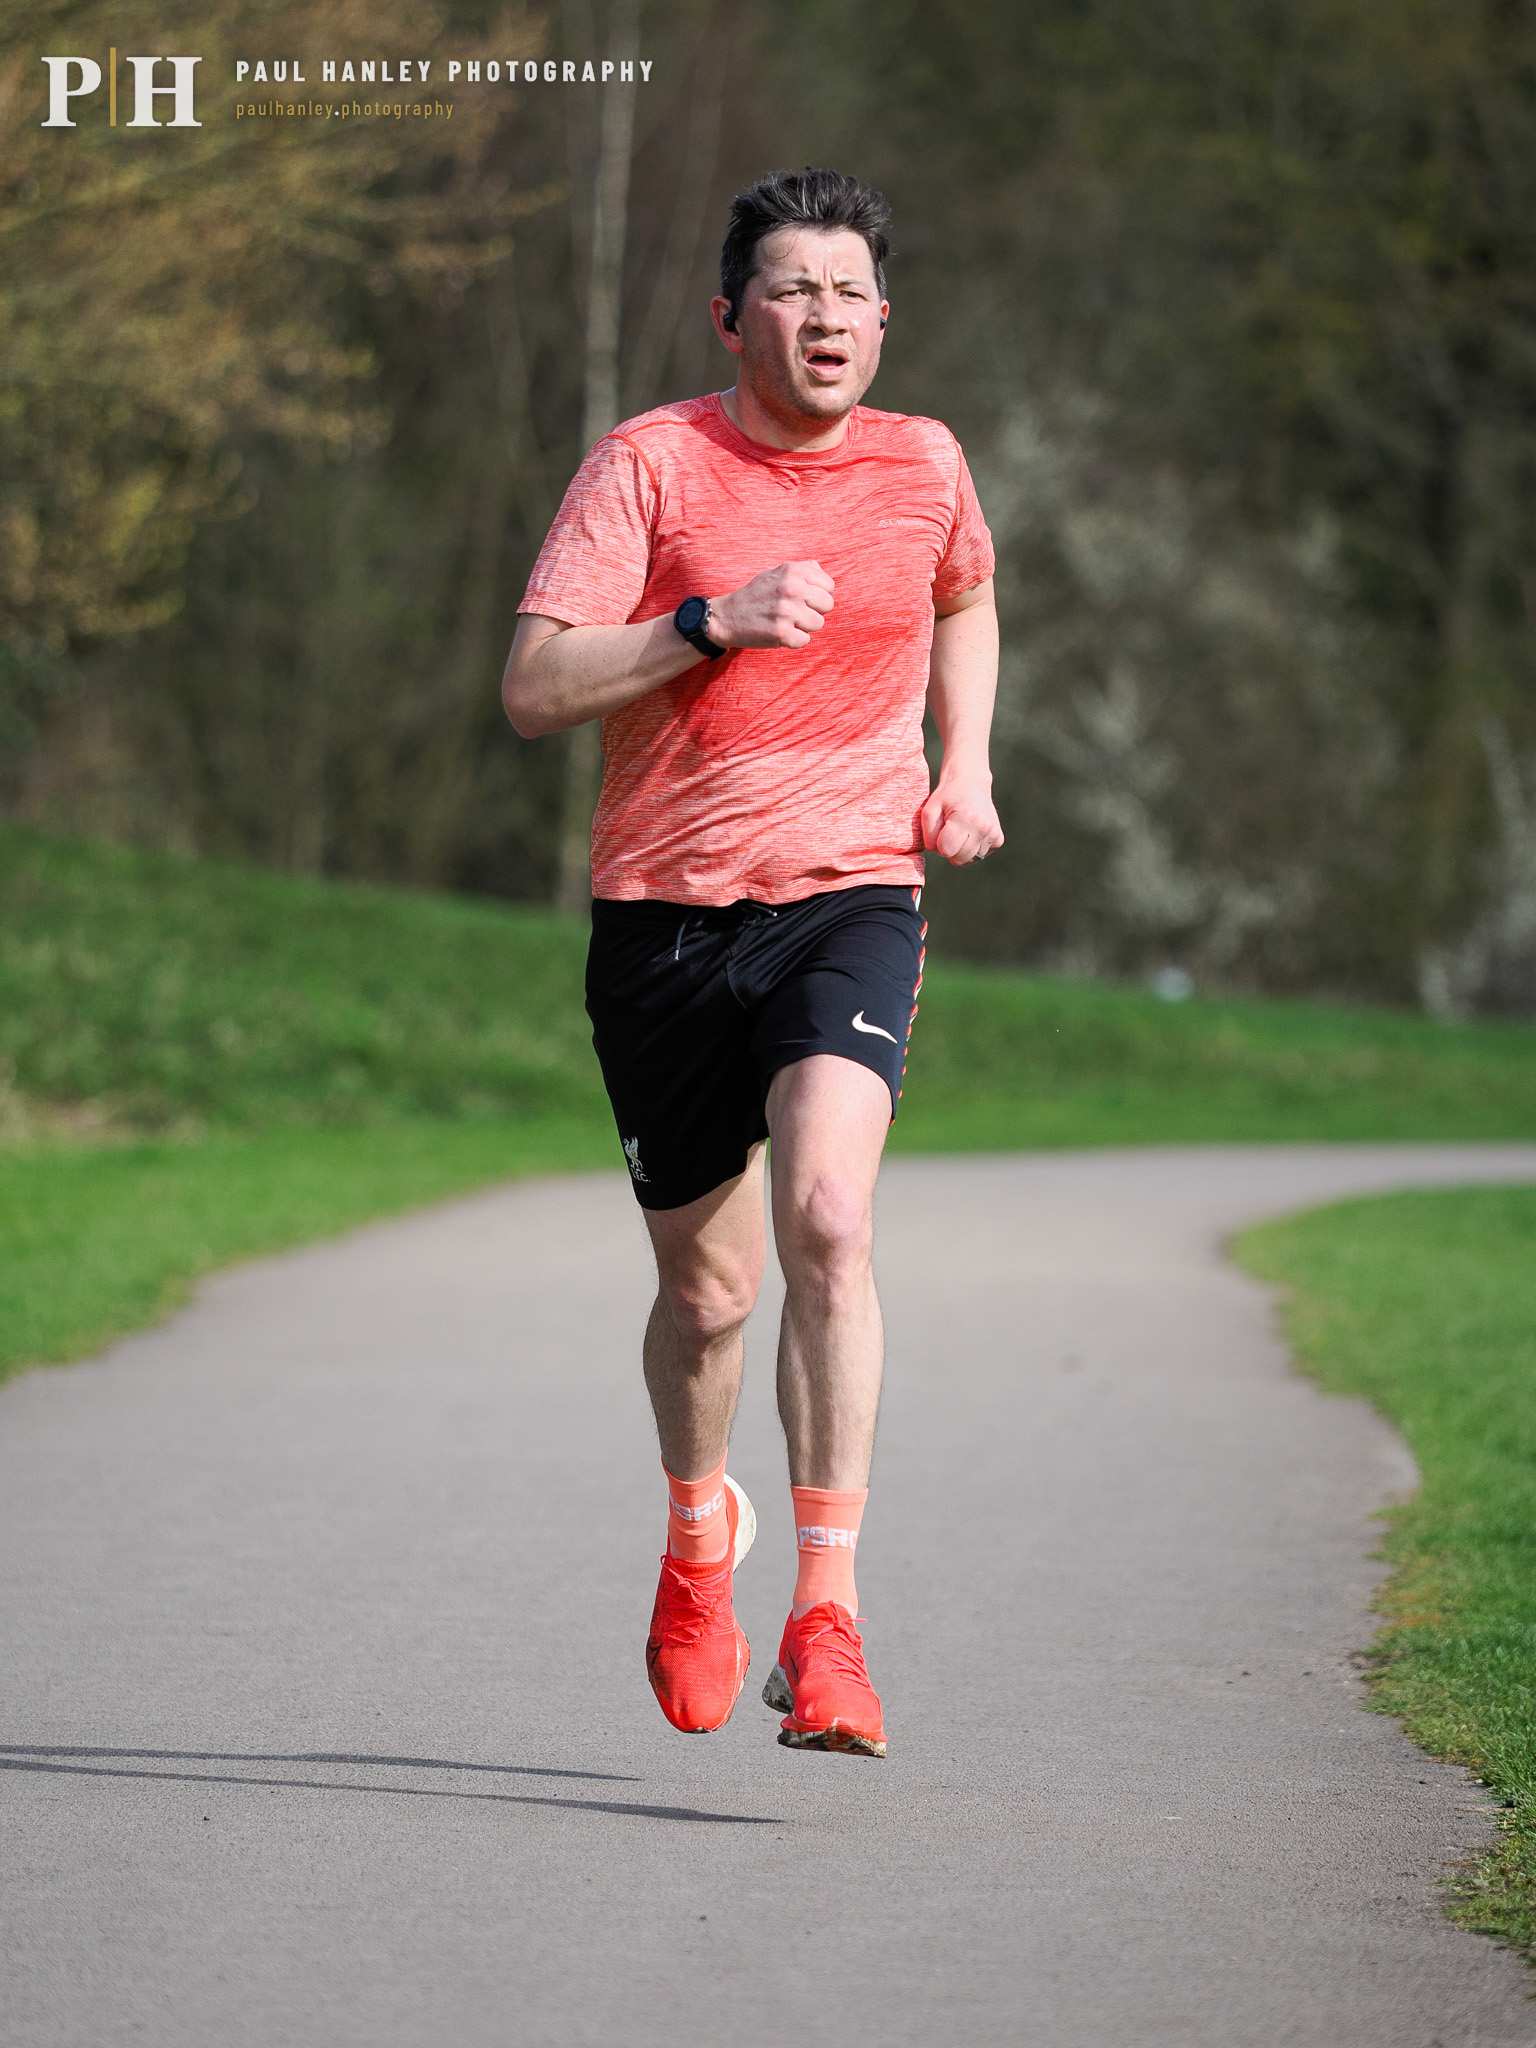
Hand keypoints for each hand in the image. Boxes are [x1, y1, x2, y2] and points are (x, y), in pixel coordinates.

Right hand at [708, 560, 833, 649]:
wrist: (728, 617)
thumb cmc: (757, 594)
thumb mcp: (777, 572)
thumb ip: (802, 569)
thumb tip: (824, 575)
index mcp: (792, 571)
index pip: (829, 586)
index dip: (819, 594)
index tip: (805, 598)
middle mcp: (791, 589)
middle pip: (827, 605)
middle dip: (814, 610)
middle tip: (797, 612)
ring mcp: (786, 612)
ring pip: (818, 624)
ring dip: (805, 626)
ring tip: (787, 621)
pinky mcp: (782, 633)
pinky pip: (805, 640)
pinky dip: (794, 640)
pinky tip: (781, 632)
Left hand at [920, 774, 1003, 866]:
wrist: (971, 782)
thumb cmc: (947, 797)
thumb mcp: (929, 812)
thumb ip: (928, 837)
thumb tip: (941, 854)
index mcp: (965, 818)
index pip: (946, 851)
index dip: (939, 843)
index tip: (943, 828)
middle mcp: (983, 827)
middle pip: (959, 859)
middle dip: (951, 849)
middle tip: (951, 830)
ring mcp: (993, 833)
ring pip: (970, 859)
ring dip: (962, 849)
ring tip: (962, 829)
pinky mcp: (999, 838)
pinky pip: (979, 855)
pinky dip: (972, 848)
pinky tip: (971, 831)